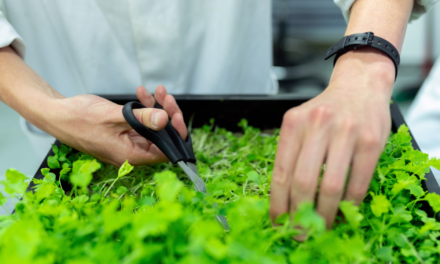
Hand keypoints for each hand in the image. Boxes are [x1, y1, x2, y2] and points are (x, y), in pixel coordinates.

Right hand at [45, 85, 185, 165]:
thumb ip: (142, 119)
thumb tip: (165, 120)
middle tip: (166, 97)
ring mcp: (127, 143)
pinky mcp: (123, 134)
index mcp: (131, 156)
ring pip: (152, 129)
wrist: (57, 114)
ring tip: (156, 91)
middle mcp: (131, 153)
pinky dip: (144, 109)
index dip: (175, 134)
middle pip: (161, 138)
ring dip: (157, 109)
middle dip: (167, 116)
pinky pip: (141, 124)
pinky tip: (142, 94)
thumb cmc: (79, 118)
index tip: (176, 115)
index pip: (166, 152)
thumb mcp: (115, 116)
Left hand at [270, 49, 393, 228]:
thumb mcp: (300, 123)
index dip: (278, 204)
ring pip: (331, 186)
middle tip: (300, 232)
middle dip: (300, 214)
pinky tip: (343, 211)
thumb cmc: (325, 111)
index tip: (278, 222)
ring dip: (325, 214)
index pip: (280, 173)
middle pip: (303, 183)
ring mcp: (346, 132)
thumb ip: (291, 154)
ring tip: (320, 228)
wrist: (359, 85)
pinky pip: (358, 182)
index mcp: (293, 123)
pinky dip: (349, 203)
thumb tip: (284, 200)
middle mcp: (317, 125)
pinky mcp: (371, 140)